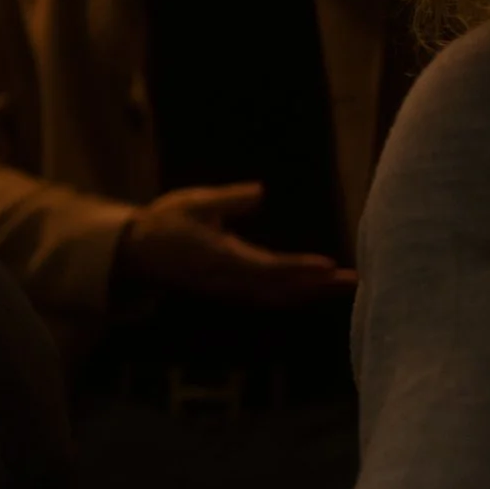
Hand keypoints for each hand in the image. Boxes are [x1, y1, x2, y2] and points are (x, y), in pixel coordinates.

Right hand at [116, 183, 357, 307]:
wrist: (137, 253)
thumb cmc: (164, 223)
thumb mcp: (193, 202)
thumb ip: (228, 199)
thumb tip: (261, 191)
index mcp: (219, 258)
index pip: (266, 267)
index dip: (298, 268)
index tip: (326, 264)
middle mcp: (228, 280)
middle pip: (280, 289)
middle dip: (317, 285)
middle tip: (353, 279)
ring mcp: (229, 289)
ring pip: (277, 296)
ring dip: (311, 292)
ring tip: (343, 283)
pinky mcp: (231, 290)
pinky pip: (268, 296)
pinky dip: (295, 293)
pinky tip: (314, 287)